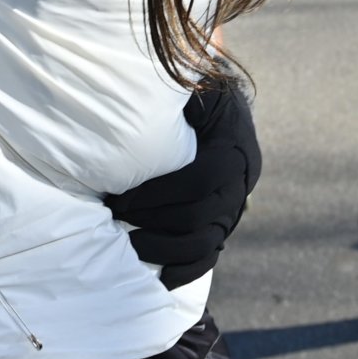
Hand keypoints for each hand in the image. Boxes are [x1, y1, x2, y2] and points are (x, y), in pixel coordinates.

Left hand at [105, 81, 260, 288]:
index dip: (159, 194)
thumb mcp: (190, 80)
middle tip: (114, 217)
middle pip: (203, 214)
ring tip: (130, 245)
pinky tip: (160, 278)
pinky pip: (211, 254)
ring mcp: (236, 203)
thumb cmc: (194, 86)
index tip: (120, 198)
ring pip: (208, 240)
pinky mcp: (225, 221)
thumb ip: (172, 93)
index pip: (202, 180)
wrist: (218, 102)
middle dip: (155, 220)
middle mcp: (242, 178)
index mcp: (235, 144)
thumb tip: (134, 88)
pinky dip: (187, 270)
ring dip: (166, 248)